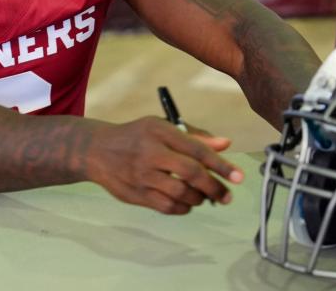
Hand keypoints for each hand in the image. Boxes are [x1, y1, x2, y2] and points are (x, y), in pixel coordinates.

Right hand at [85, 117, 243, 214]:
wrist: (97, 150)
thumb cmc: (137, 136)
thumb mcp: (162, 126)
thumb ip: (194, 136)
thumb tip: (225, 145)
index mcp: (160, 131)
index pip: (197, 149)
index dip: (221, 164)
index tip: (238, 177)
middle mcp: (150, 153)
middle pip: (190, 173)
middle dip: (214, 187)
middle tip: (226, 195)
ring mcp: (141, 176)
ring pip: (180, 193)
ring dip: (198, 198)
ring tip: (203, 196)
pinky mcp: (135, 195)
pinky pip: (166, 207)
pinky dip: (182, 208)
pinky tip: (187, 203)